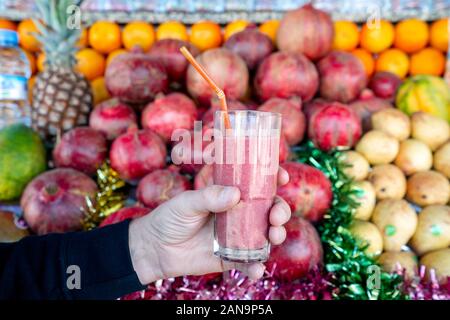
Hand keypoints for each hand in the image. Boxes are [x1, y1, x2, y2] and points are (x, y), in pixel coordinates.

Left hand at [128, 168, 290, 284]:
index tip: (282, 177)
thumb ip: (210, 197)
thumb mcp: (187, 202)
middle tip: (276, 216)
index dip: (273, 179)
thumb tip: (236, 194)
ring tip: (274, 236)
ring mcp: (236, 237)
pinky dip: (257, 267)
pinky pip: (249, 262)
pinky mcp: (231, 258)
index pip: (255, 184)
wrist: (155, 249)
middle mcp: (237, 215)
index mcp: (228, 195)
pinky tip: (256, 268)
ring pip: (266, 235)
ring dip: (276, 235)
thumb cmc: (169, 218)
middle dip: (280, 211)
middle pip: (268, 210)